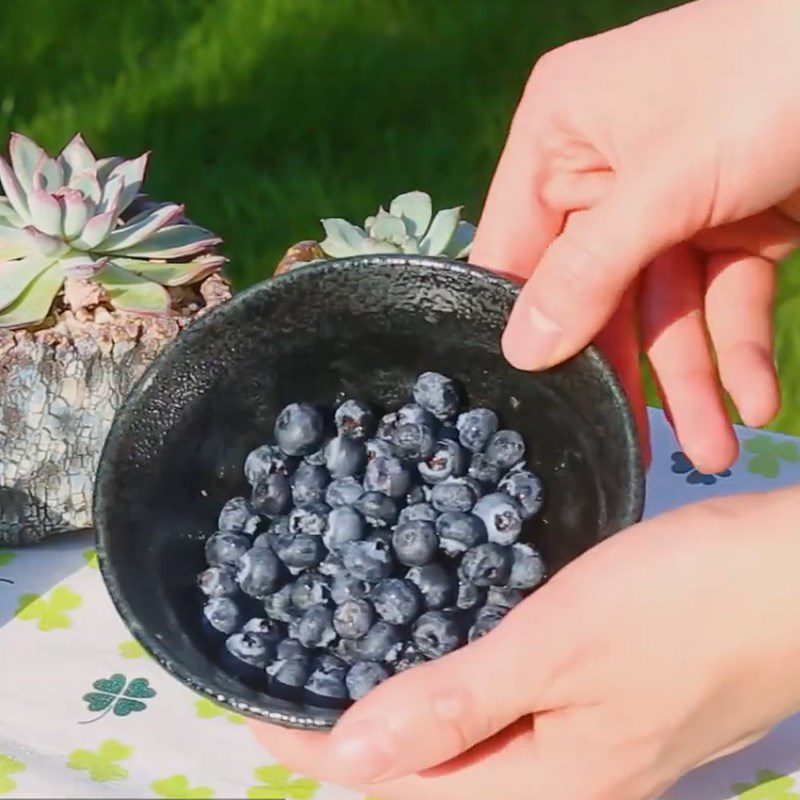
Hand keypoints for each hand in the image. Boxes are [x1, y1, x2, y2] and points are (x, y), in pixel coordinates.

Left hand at [252, 486, 799, 799]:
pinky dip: (458, 690)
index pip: (400, 788)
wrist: (798, 578)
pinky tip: (444, 650)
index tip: (254, 711)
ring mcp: (593, 744)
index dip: (317, 752)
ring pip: (469, 747)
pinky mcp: (610, 701)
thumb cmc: (683, 604)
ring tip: (348, 666)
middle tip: (293, 682)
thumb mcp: (560, 647)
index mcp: (549, 784)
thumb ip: (458, 705)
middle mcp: (567, 780)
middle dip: (354, 739)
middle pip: (433, 778)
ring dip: (405, 714)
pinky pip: (507, 712)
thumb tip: (347, 759)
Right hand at [471, 0, 799, 472]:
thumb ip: (586, 274)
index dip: (522, 323)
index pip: (516, 249)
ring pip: (663, 306)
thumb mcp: (661, 185)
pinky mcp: (731, 222)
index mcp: (558, 136)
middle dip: (626, 370)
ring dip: (690, 379)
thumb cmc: (764, 78)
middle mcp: (603, 170)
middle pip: (594, 292)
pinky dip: (737, 347)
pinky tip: (754, 400)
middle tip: (632, 448)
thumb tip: (520, 352)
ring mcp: (668, 200)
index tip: (529, 398)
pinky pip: (721, 295)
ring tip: (714, 451)